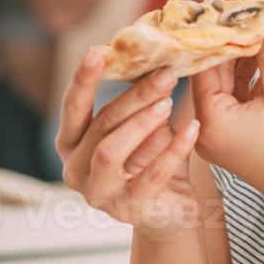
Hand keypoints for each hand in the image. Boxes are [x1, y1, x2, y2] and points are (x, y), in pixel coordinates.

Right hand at [56, 51, 203, 241]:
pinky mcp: (127, 210)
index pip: (72, 107)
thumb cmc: (149, 161)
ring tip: (169, 102)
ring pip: (111, 151)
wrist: (167, 212)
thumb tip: (152, 59)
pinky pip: (151, 175)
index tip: (97, 50)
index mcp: (70, 143)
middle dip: (133, 96)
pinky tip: (192, 127)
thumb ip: (137, 101)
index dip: (84, 79)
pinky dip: (173, 149)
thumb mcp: (140, 126)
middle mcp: (74, 169)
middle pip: (101, 124)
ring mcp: (98, 193)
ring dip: (142, 123)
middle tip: (163, 73)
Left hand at [189, 12, 263, 221]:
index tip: (232, 8)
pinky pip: (238, 98)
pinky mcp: (235, 137)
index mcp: (211, 120)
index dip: (220, 35)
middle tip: (255, 14)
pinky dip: (254, 78)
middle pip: (215, 73)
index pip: (205, 65)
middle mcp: (206, 129)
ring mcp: (220, 135)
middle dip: (237, 43)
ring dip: (250, 59)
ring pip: (228, 84)